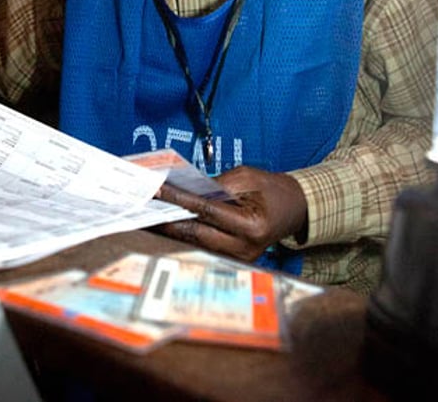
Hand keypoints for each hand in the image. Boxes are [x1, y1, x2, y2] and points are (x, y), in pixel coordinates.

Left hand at [153, 166, 307, 262]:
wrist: (295, 208)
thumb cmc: (272, 189)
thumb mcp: (247, 176)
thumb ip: (216, 184)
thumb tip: (183, 189)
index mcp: (252, 226)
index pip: (207, 211)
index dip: (180, 200)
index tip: (157, 191)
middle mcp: (245, 248)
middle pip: (196, 233)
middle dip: (167, 218)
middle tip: (143, 207)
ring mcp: (239, 259)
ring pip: (195, 242)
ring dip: (171, 228)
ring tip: (148, 215)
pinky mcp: (233, 260)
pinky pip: (203, 245)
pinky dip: (185, 234)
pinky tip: (168, 223)